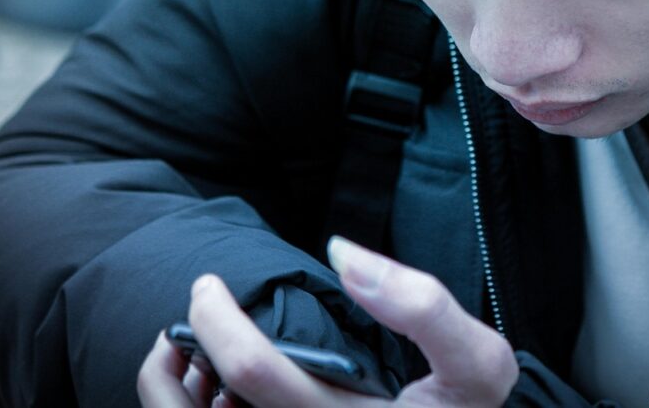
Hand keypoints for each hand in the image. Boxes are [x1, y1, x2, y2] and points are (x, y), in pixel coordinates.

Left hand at [137, 236, 517, 406]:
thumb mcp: (479, 363)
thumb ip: (421, 305)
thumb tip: (342, 254)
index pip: (255, 374)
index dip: (218, 320)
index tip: (208, 285)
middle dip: (176, 352)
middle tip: (188, 309)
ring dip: (170, 394)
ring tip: (177, 352)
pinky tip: (211, 391)